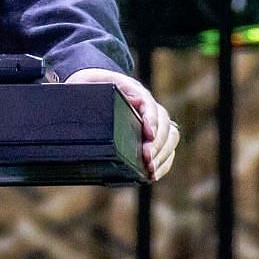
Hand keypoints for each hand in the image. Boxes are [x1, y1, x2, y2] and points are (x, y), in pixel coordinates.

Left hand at [64, 67, 178, 180]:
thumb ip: (104, 90)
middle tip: (147, 157)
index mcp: (133, 91)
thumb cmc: (88, 87)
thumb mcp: (87, 84)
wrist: (88, 88)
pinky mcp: (152, 137)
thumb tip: (134, 102)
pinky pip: (166, 150)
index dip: (152, 120)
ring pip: (170, 138)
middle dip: (158, 143)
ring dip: (162, 154)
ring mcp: (152, 122)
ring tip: (150, 168)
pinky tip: (153, 174)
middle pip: (165, 124)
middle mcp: (148, 107)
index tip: (148, 133)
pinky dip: (163, 163)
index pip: (150, 104)